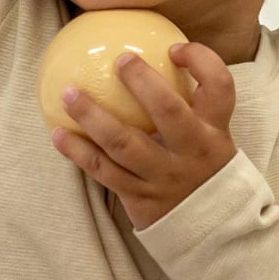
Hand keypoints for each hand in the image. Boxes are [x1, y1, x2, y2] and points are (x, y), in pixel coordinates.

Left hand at [51, 43, 236, 229]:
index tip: (174, 48)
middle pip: (168, 110)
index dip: (200, 61)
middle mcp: (192, 150)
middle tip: (119, 60)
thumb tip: (158, 55)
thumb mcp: (211, 138)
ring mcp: (164, 175)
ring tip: (69, 94)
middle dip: (142, 82)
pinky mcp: (141, 197)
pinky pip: (104, 172)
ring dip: (93, 116)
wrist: (211, 230)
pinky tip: (59, 135)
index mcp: (214, 129)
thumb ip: (192, 104)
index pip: (219, 87)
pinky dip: (78, 153)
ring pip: (124, 143)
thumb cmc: (202, 169)